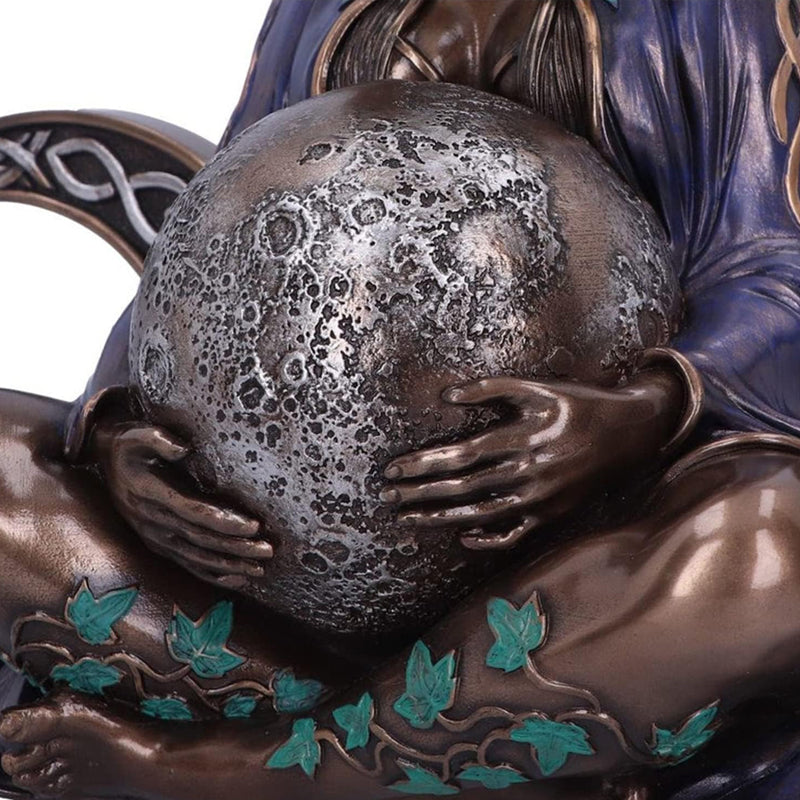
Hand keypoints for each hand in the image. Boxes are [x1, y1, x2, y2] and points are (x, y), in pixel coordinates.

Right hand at [95, 423, 272, 588]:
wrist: (102, 461)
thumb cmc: (129, 443)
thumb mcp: (137, 432)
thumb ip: (159, 438)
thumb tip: (184, 448)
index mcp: (152, 494)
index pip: (194, 512)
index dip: (225, 521)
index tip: (254, 525)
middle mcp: (153, 521)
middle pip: (202, 539)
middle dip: (237, 547)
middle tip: (268, 551)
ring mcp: (154, 536)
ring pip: (197, 557)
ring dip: (230, 565)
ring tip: (260, 569)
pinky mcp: (158, 544)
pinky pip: (187, 564)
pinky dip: (212, 574)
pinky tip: (236, 580)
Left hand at [381, 370, 682, 549]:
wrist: (630, 434)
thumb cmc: (578, 404)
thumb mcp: (537, 388)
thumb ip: (490, 389)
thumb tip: (445, 396)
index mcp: (519, 439)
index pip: (458, 456)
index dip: (422, 464)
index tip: (392, 470)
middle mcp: (525, 473)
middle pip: (461, 488)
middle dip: (420, 493)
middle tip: (387, 496)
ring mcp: (539, 499)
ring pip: (480, 515)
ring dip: (440, 518)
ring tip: (408, 517)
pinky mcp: (551, 515)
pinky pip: (514, 535)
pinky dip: (487, 539)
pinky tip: (463, 537)